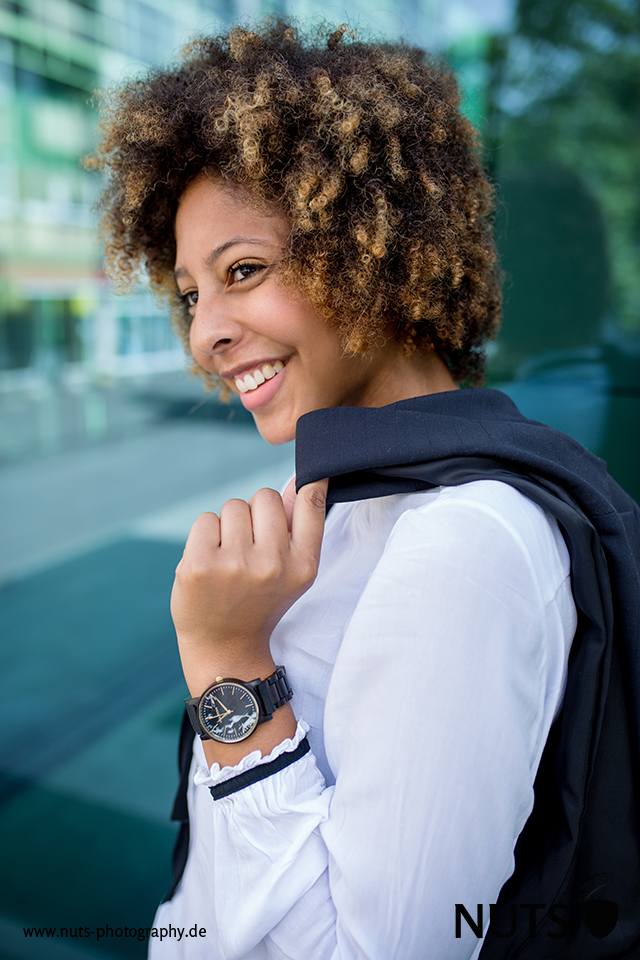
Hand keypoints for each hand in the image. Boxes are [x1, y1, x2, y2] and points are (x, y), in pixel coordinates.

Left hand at [171, 477, 327, 695]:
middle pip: (265, 497)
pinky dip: (206, 535)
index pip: (310, 504)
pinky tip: (210, 561)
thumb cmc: (260, 601)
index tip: (309, 479)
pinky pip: (206, 519)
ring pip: (233, 506)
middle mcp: (272, 564)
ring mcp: (234, 564)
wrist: (224, 645)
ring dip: (229, 526)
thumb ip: (301, 528)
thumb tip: (306, 479)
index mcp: (302, 565)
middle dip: (256, 514)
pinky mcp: (200, 564)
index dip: (310, 484)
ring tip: (230, 558)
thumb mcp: (294, 573)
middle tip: (250, 547)